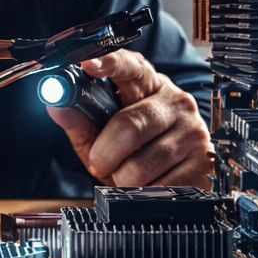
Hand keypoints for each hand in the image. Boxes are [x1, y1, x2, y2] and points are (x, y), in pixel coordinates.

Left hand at [44, 49, 212, 188]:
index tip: (88, 64)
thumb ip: (77, 118)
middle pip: (129, 126)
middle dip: (104, 154)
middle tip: (100, 163)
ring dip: (122, 178)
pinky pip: (160, 187)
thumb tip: (55, 103)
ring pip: (141, 164)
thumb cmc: (133, 150)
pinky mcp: (202, 164)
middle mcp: (175, 101)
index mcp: (148, 84)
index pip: (130, 66)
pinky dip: (143, 193)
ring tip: (127, 174)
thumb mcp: (99, 132)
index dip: (109, 63)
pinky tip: (148, 185)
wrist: (171, 181)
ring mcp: (192, 131)